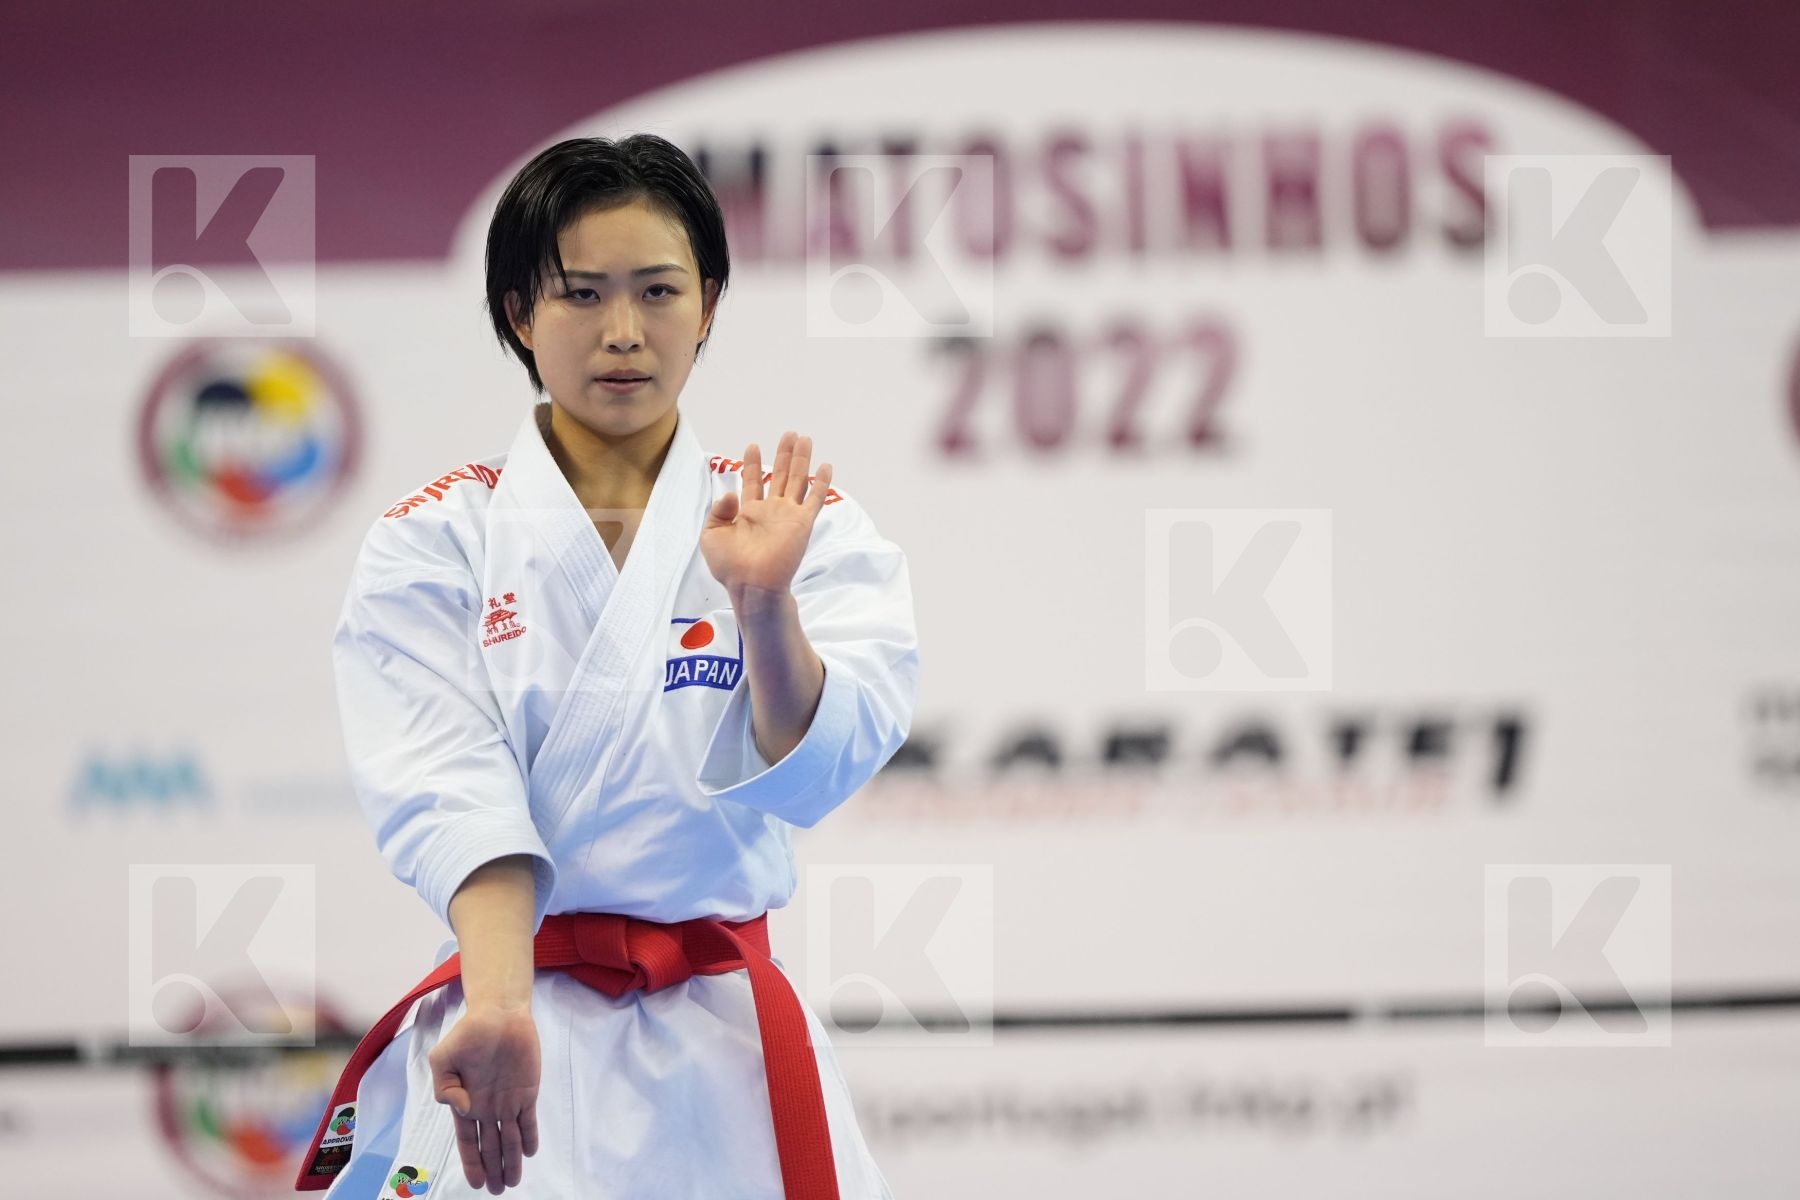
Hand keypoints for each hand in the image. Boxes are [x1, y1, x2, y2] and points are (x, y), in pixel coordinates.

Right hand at [429, 1002, 540, 1193]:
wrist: (499, 1013)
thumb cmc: (468, 1034)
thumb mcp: (442, 1059)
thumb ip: (444, 1087)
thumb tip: (461, 1110)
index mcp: (466, 1102)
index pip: (468, 1141)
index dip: (472, 1161)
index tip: (475, 1183)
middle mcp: (487, 1107)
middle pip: (491, 1146)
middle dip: (493, 1169)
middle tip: (496, 1190)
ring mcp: (508, 1101)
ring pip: (511, 1139)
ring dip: (511, 1161)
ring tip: (512, 1182)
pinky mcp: (528, 1091)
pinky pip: (529, 1120)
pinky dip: (530, 1136)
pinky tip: (528, 1153)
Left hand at [702, 432, 832, 599]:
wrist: (752, 584)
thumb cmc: (730, 565)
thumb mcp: (711, 536)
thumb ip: (718, 511)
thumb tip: (731, 493)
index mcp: (748, 512)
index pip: (751, 481)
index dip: (751, 464)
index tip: (752, 445)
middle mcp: (770, 510)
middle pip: (779, 475)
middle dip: (784, 454)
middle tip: (789, 434)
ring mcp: (788, 515)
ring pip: (797, 480)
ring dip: (801, 460)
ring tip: (804, 439)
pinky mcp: (802, 522)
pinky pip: (815, 499)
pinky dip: (821, 483)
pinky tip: (826, 467)